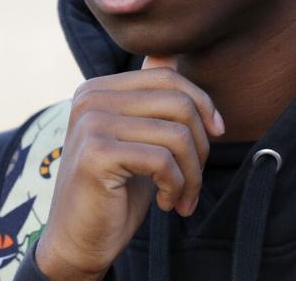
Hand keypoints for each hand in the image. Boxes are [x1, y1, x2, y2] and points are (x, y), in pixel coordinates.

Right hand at [34, 57, 224, 280]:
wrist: (79, 241)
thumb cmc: (115, 190)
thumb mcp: (136, 136)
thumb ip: (146, 96)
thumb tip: (164, 54)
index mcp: (98, 88)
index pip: (168, 76)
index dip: (203, 103)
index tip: (216, 132)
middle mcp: (90, 98)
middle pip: (179, 102)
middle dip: (201, 144)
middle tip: (195, 177)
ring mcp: (90, 124)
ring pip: (177, 134)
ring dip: (192, 173)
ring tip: (183, 195)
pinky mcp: (97, 154)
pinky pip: (163, 160)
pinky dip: (177, 186)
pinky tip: (167, 203)